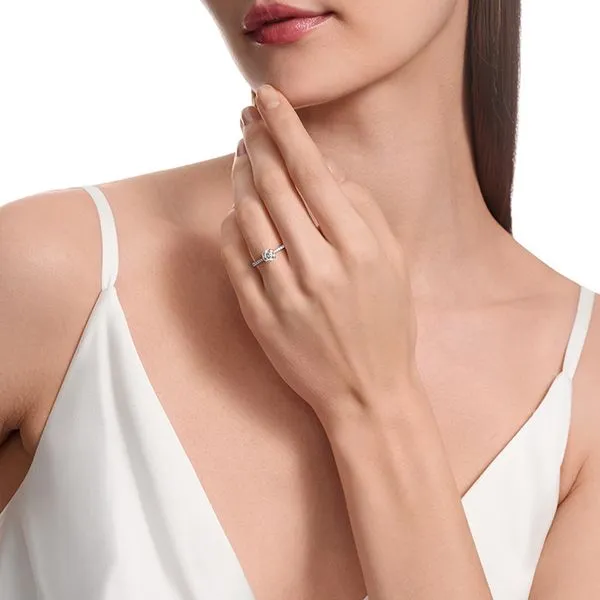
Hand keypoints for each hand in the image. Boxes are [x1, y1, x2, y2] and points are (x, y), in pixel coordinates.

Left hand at [220, 84, 418, 425]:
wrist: (366, 393)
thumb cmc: (387, 326)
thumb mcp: (394, 264)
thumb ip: (364, 211)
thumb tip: (326, 168)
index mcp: (360, 249)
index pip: (313, 171)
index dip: (286, 127)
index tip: (267, 96)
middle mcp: (320, 267)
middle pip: (274, 186)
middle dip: (256, 141)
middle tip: (247, 117)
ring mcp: (285, 294)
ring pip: (247, 217)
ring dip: (239, 177)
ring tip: (241, 154)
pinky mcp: (260, 316)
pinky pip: (233, 258)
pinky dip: (230, 225)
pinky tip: (237, 209)